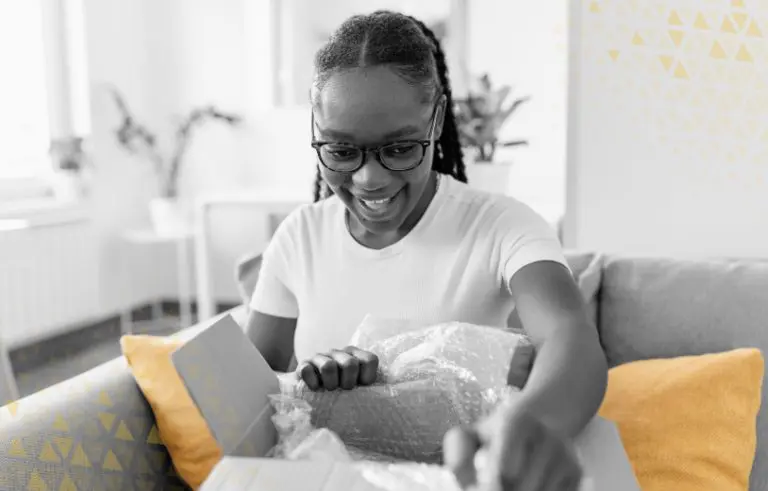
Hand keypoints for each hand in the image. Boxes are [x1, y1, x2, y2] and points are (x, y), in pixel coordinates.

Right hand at [296, 346, 378, 390]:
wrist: (312, 392)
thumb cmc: (342, 392)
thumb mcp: (359, 388)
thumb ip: (373, 389)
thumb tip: (390, 398)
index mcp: (357, 355)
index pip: (370, 360)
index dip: (368, 377)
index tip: (361, 386)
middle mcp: (340, 353)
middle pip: (350, 364)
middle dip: (348, 383)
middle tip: (343, 390)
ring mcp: (321, 357)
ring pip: (329, 367)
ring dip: (330, 384)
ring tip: (330, 390)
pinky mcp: (304, 364)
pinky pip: (306, 370)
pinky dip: (312, 383)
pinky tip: (315, 388)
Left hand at [443, 402, 582, 490]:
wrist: (538, 423)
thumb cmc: (495, 435)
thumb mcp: (470, 436)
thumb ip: (458, 455)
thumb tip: (468, 483)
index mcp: (517, 421)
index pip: (505, 469)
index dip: (491, 483)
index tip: (482, 485)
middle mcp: (547, 437)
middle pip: (520, 488)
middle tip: (492, 485)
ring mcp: (566, 456)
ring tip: (509, 484)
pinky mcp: (578, 474)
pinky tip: (529, 486)